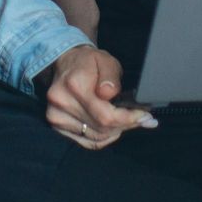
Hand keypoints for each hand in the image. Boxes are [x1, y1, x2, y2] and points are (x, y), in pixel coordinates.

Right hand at [38, 45, 153, 149]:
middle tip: (143, 119)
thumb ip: (110, 77)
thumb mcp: (106, 61)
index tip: (145, 117)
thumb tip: (110, 94)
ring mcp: (56, 116)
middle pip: (101, 129)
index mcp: (74, 85)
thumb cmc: (89, 62)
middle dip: (126, 125)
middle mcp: (62, 102)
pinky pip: (87, 141)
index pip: (105, 115)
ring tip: (128, 121)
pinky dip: (103, 138)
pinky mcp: (57, 125)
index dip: (128, 119)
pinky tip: (113, 129)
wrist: (67, 63)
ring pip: (96, 137)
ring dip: (116, 132)